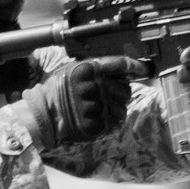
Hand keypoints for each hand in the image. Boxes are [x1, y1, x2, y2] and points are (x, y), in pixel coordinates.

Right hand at [20, 55, 141, 146]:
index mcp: (90, 69)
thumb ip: (95, 69)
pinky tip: (99, 118)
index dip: (136, 67)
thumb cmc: (56, 92)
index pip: (122, 65)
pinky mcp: (99, 123)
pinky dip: (111, 122)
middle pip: (126, 89)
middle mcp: (97, 86)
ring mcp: (98, 105)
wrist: (44, 115)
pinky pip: (116, 122)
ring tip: (99, 109)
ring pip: (123, 108)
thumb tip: (119, 72)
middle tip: (107, 97)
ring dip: (115, 109)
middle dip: (120, 94)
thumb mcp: (72, 71)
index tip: (145, 70)